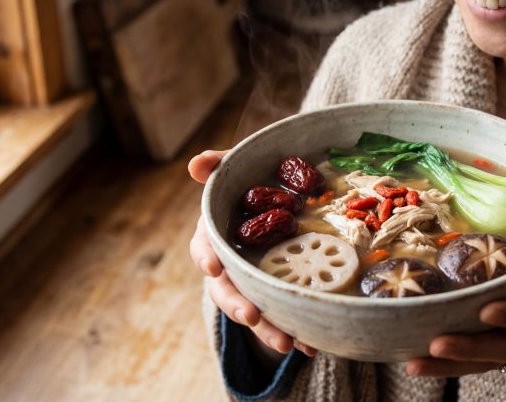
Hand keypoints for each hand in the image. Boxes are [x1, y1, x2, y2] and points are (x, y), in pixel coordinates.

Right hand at [188, 150, 316, 358]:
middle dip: (238, 306)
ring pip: (252, 311)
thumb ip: (219, 165)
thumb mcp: (236, 171)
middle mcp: (228, 265)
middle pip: (226, 289)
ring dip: (267, 329)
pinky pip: (279, 317)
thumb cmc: (249, 185)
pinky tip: (310, 344)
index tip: (212, 267)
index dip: (205, 258)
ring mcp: (249, 284)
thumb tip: (195, 162)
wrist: (277, 203)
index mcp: (215, 235)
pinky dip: (293, 332)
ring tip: (287, 343)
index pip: (202, 248)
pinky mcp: (272, 295)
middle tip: (252, 317)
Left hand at [406, 225, 505, 386]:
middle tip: (438, 343)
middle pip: (503, 347)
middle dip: (470, 348)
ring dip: (448, 365)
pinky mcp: (495, 345)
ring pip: (482, 360)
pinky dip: (442, 365)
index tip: (487, 310)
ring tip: (414, 363)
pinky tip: (411, 362)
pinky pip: (470, 361)